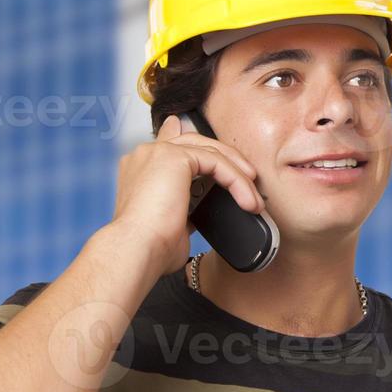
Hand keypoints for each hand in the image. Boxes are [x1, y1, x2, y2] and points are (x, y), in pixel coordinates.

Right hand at [109, 114, 264, 276]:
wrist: (138, 251)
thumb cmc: (150, 247)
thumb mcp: (173, 224)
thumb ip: (186, 210)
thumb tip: (200, 214)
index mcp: (140, 167)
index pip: (171, 142)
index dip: (192, 140)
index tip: (212, 143)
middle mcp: (146, 154)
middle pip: (195, 142)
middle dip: (226, 159)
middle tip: (249, 177)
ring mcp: (159, 152)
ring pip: (210, 152)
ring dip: (237, 175)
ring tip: (254, 198)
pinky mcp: (174, 156)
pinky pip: (216, 162)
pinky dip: (236, 180)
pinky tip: (247, 199)